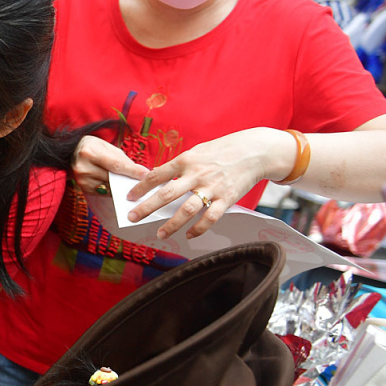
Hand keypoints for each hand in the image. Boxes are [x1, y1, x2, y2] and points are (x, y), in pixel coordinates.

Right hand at [72, 135, 146, 195]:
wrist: (71, 152)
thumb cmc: (93, 147)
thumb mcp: (107, 147)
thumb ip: (122, 160)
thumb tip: (139, 172)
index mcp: (91, 152)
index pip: (116, 165)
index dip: (132, 171)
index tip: (146, 175)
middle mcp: (84, 167)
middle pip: (113, 178)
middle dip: (128, 180)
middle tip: (140, 181)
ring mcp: (82, 179)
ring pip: (109, 187)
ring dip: (120, 186)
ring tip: (127, 183)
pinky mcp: (83, 188)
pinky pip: (103, 192)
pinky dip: (111, 189)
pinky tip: (114, 185)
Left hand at [126, 128, 283, 238]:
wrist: (256, 150)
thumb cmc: (223, 150)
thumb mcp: (198, 152)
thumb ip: (179, 166)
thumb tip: (157, 177)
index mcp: (186, 160)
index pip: (157, 174)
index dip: (140, 187)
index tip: (128, 197)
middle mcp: (197, 174)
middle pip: (166, 194)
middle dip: (147, 207)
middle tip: (132, 217)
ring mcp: (212, 188)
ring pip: (186, 210)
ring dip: (171, 224)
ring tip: (159, 234)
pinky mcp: (227, 199)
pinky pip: (210, 218)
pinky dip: (198, 229)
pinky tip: (188, 235)